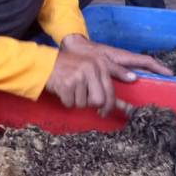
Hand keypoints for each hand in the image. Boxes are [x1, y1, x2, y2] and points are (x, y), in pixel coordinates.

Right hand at [45, 35, 172, 116]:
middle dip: (90, 104)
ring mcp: (79, 76)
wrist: (45, 63)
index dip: (109, 106)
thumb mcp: (91, 68)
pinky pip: (70, 103)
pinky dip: (66, 100)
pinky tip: (63, 89)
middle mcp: (91, 68)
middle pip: (99, 101)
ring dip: (75, 101)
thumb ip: (108, 81)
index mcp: (100, 64)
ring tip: (70, 88)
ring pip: (83, 104)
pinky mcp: (67, 84)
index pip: (110, 91)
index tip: (104, 112)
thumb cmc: (70, 67)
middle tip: (83, 99)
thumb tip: (129, 95)